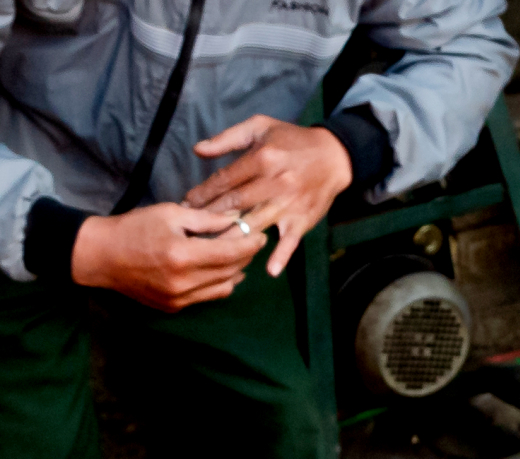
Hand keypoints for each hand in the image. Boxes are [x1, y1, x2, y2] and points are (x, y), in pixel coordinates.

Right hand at [71, 204, 265, 310]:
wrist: (100, 256)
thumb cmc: (133, 228)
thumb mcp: (170, 214)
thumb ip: (206, 219)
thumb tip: (236, 219)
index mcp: (182, 256)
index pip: (231, 253)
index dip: (250, 244)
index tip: (260, 235)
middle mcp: (184, 282)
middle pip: (231, 271)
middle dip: (246, 255)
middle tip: (251, 241)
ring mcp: (180, 298)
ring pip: (224, 287)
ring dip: (236, 271)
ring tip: (236, 255)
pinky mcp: (175, 307)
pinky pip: (208, 297)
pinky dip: (219, 283)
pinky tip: (219, 270)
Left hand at [183, 116, 352, 277]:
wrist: (334, 156)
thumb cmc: (292, 140)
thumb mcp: (260, 127)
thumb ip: (228, 138)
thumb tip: (198, 150)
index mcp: (262, 158)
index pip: (224, 180)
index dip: (202, 193)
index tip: (185, 204)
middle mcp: (274, 183)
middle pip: (235, 204)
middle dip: (209, 217)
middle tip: (189, 228)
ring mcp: (289, 204)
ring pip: (256, 224)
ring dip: (233, 238)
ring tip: (211, 249)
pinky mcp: (303, 219)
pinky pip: (291, 240)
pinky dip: (282, 255)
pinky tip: (270, 270)